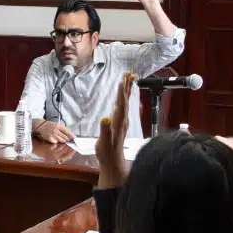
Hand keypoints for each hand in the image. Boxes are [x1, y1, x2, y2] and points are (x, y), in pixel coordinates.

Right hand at [34, 119, 74, 144]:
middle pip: (65, 137)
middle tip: (70, 140)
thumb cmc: (50, 125)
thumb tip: (70, 135)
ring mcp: (52, 135)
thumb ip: (63, 129)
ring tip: (64, 140)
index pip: (67, 131)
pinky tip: (57, 139)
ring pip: (61, 140)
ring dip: (64, 141)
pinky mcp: (49, 139)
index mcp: (58, 125)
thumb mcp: (57, 124)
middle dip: (68, 139)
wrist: (41, 126)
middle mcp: (55, 130)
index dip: (72, 135)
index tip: (75, 138)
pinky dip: (57, 142)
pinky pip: (56, 142)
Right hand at [95, 72, 135, 187]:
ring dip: (126, 89)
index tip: (122, 81)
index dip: (121, 93)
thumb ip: (105, 130)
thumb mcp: (104, 142)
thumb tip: (105, 118)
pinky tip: (122, 94)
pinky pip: (122, 105)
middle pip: (125, 99)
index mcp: (118, 122)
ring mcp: (122, 120)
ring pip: (125, 101)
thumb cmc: (107, 151)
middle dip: (127, 86)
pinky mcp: (120, 121)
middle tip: (129, 73)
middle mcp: (122, 119)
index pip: (120, 104)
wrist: (113, 160)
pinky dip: (123, 97)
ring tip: (128, 78)